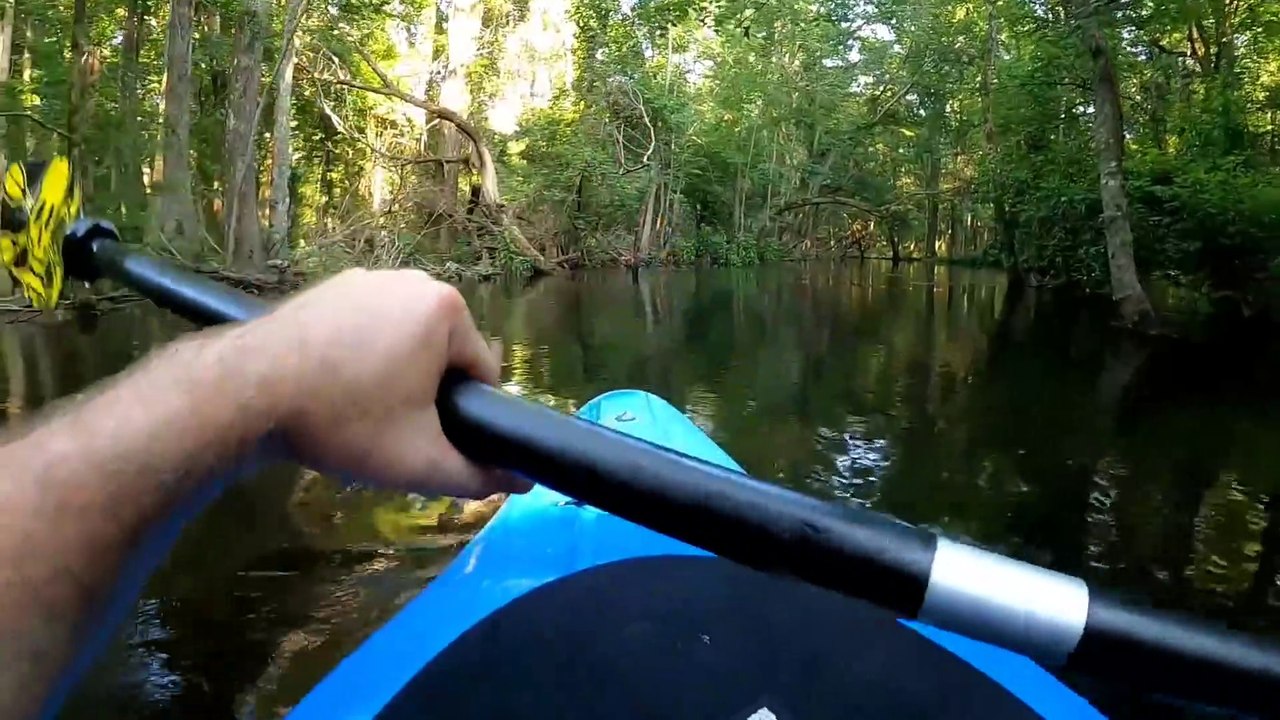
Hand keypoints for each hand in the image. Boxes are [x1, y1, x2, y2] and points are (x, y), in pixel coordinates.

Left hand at [248, 267, 530, 498]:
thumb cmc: (345, 422)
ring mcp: (368, 278)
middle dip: (427, 391)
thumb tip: (520, 482)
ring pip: (405, 340)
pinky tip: (333, 387)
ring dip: (395, 374)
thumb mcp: (419, 461)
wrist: (247, 394)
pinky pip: (369, 327)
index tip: (426, 438)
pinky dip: (361, 355)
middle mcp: (414, 281)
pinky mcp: (330, 286)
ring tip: (358, 411)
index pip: (481, 373)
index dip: (463, 415)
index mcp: (447, 310)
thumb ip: (477, 476)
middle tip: (390, 429)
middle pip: (444, 353)